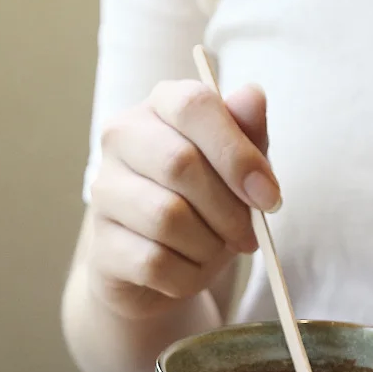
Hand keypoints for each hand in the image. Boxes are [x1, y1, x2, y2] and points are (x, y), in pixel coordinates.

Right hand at [86, 80, 280, 317]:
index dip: (238, 154)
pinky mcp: (102, 246)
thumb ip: (248, 136)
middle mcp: (121, 139)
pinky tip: (192, 270)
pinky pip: (155, 263)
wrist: (160, 268)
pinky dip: (189, 275)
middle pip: (179, 164)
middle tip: (249, 236)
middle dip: (229, 210)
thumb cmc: (206, 207)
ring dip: (209, 245)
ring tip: (216, 250)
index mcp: (160, 107)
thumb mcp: (236, 171)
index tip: (270, 196)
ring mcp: (104, 192)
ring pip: (167, 217)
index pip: (193, 105)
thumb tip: (252, 96)